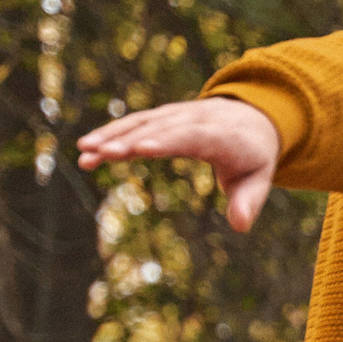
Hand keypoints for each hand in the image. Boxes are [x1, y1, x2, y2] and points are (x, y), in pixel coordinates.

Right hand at [78, 94, 280, 235]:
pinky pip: (136, 123)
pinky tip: (88, 148)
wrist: (252, 116)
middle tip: (102, 152)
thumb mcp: (259, 179)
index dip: (168, 140)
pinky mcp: (163, 117)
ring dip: (113, 135)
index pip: (193, 136)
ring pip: (143, 123)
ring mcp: (177, 115)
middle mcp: (196, 119)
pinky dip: (112, 133)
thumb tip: (240, 226)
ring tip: (84, 152)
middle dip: (131, 140)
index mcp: (223, 135)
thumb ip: (249, 202)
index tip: (141, 149)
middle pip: (161, 128)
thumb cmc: (253, 155)